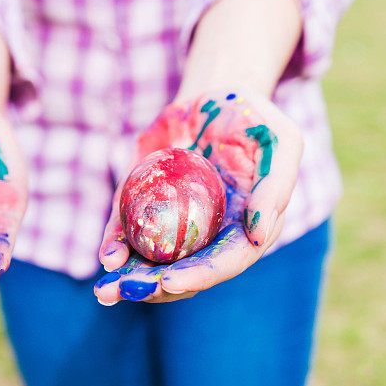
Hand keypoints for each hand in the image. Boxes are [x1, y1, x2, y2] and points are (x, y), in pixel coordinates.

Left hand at [95, 88, 301, 303]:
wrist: (214, 95)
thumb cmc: (255, 119)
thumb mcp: (280, 141)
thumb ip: (275, 187)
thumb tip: (258, 236)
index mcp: (246, 229)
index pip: (224, 262)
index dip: (200, 275)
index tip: (172, 281)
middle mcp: (213, 235)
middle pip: (185, 272)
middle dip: (155, 287)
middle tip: (126, 290)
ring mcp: (179, 224)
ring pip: (154, 262)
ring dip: (130, 279)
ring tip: (105, 290)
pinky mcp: (149, 206)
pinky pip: (130, 231)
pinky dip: (116, 245)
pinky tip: (106, 257)